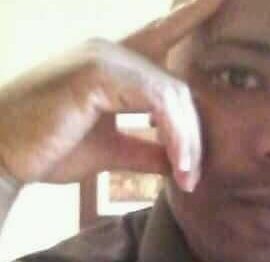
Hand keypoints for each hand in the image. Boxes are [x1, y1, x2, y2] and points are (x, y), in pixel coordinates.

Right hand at [0, 0, 223, 189]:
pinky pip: (156, 101)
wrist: (5, 155)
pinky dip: (173, 135)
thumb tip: (178, 160)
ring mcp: (104, 58)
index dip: (188, 14)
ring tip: (187, 178)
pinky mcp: (96, 72)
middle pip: (177, 88)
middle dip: (193, 136)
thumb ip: (146, 150)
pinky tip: (177, 163)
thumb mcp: (111, 151)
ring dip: (186, 142)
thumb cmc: (50, 149)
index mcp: (113, 66)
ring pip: (172, 95)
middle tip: (192, 177)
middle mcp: (111, 52)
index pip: (160, 37)